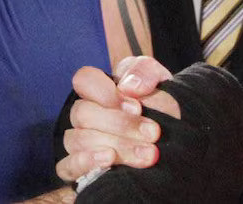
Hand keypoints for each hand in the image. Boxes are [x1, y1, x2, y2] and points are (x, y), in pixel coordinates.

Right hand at [54, 57, 179, 183]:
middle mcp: (85, 115)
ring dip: (116, 146)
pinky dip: (86, 162)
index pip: (84, 80)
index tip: (137, 107)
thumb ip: (145, 72)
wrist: (175, 141)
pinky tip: (109, 160)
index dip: (105, 92)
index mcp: (100, 90)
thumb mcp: (160, 81)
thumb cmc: (162, 106)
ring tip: (148, 154)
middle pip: (83, 113)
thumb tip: (129, 86)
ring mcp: (80, 142)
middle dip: (120, 124)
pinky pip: (67, 166)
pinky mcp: (79, 170)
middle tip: (153, 133)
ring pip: (79, 140)